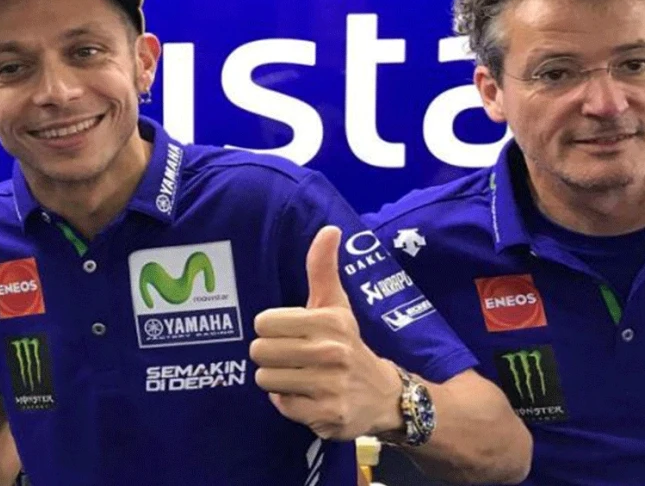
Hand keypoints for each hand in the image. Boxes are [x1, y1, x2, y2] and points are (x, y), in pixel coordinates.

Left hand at [250, 225, 403, 439]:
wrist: (385, 395)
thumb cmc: (347, 343)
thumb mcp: (336, 305)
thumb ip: (324, 268)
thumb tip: (329, 229)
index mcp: (329, 321)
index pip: (264, 322)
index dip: (271, 329)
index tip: (291, 334)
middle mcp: (331, 352)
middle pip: (260, 352)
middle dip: (270, 356)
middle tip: (292, 358)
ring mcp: (330, 386)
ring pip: (265, 379)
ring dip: (277, 380)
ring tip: (300, 377)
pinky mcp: (327, 415)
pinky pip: (281, 405)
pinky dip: (289, 403)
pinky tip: (309, 397)